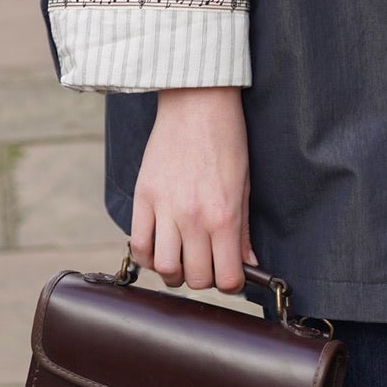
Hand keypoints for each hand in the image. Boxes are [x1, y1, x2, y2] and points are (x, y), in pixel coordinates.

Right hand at [131, 85, 254, 293]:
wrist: (197, 102)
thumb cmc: (226, 139)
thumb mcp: (244, 184)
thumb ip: (243, 229)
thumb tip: (247, 262)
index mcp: (224, 215)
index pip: (227, 277)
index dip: (232, 284)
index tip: (231, 276)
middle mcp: (193, 218)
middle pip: (195, 278)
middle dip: (204, 278)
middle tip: (207, 265)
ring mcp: (165, 208)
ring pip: (164, 268)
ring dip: (174, 273)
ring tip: (182, 260)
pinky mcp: (143, 197)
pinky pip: (138, 244)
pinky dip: (147, 256)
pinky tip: (158, 248)